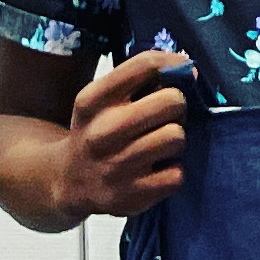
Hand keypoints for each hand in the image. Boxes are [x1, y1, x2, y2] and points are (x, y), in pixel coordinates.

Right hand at [57, 50, 191, 214]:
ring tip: (159, 145)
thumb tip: (189, 68)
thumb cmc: (98, 131)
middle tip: (166, 117)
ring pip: (177, 137)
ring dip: (175, 141)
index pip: (146, 65)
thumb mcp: (103, 99)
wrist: (71, 181)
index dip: (175, 64)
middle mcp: (102, 131)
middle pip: (172, 101)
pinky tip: (156, 170)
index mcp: (93, 100)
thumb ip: (139, 79)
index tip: (184, 71)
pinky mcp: (132, 195)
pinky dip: (172, 172)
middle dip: (176, 107)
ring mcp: (117, 166)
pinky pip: (176, 174)